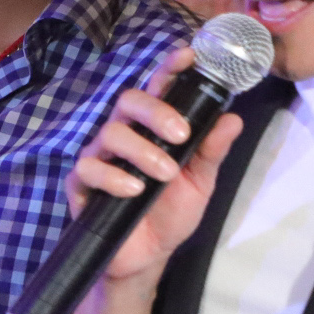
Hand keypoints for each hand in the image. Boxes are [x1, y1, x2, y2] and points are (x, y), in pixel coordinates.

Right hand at [63, 49, 246, 288]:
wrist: (147, 257)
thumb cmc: (170, 214)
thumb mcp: (200, 183)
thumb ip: (211, 151)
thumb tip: (232, 119)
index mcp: (152, 129)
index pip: (157, 90)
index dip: (169, 69)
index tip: (188, 56)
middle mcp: (124, 136)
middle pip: (128, 101)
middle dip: (156, 111)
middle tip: (181, 134)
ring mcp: (99, 157)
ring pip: (111, 133)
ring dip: (143, 151)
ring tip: (164, 175)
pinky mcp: (81, 184)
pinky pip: (89, 168)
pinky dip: (113, 177)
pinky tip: (134, 190)